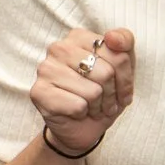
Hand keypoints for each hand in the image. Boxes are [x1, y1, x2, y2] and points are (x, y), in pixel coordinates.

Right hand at [32, 27, 134, 155]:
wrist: (83, 127)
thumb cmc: (103, 93)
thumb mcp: (123, 66)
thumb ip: (125, 41)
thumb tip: (113, 36)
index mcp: (78, 37)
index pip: (118, 54)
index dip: (126, 78)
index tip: (121, 88)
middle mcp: (58, 48)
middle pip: (106, 73)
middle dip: (112, 94)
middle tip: (106, 101)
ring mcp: (45, 69)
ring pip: (93, 91)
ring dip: (98, 106)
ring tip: (92, 107)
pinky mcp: (39, 92)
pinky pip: (78, 106)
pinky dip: (83, 113)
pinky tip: (76, 112)